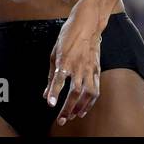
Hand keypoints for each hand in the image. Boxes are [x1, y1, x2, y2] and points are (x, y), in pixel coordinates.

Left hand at [43, 0, 104, 124]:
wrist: (87, 24)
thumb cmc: (68, 37)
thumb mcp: (54, 53)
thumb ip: (51, 76)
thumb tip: (46, 94)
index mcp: (65, 60)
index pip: (59, 80)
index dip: (54, 93)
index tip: (51, 105)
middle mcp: (78, 66)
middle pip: (74, 92)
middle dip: (68, 108)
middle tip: (61, 120)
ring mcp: (89, 68)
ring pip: (87, 93)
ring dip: (80, 107)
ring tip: (74, 116)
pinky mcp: (97, 69)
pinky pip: (95, 89)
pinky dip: (90, 101)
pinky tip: (84, 108)